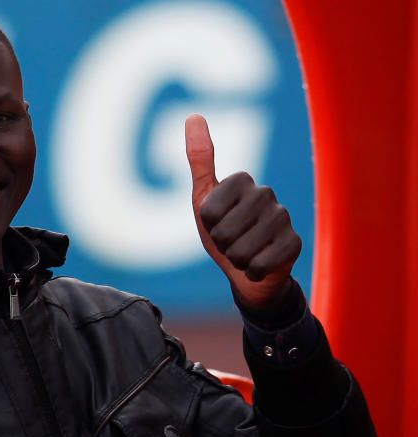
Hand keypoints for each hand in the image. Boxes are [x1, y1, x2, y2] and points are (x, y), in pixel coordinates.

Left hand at [184, 114, 301, 311]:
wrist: (248, 270)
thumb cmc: (222, 232)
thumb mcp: (203, 200)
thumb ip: (200, 160)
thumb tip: (194, 115)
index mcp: (242, 181)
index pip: (208, 211)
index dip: (206, 225)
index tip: (215, 223)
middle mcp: (266, 194)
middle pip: (224, 232)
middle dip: (221, 245)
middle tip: (230, 242)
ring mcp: (283, 218)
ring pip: (242, 251)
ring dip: (236, 259)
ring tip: (244, 253)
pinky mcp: (294, 243)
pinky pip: (261, 264)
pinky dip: (253, 271)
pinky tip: (260, 264)